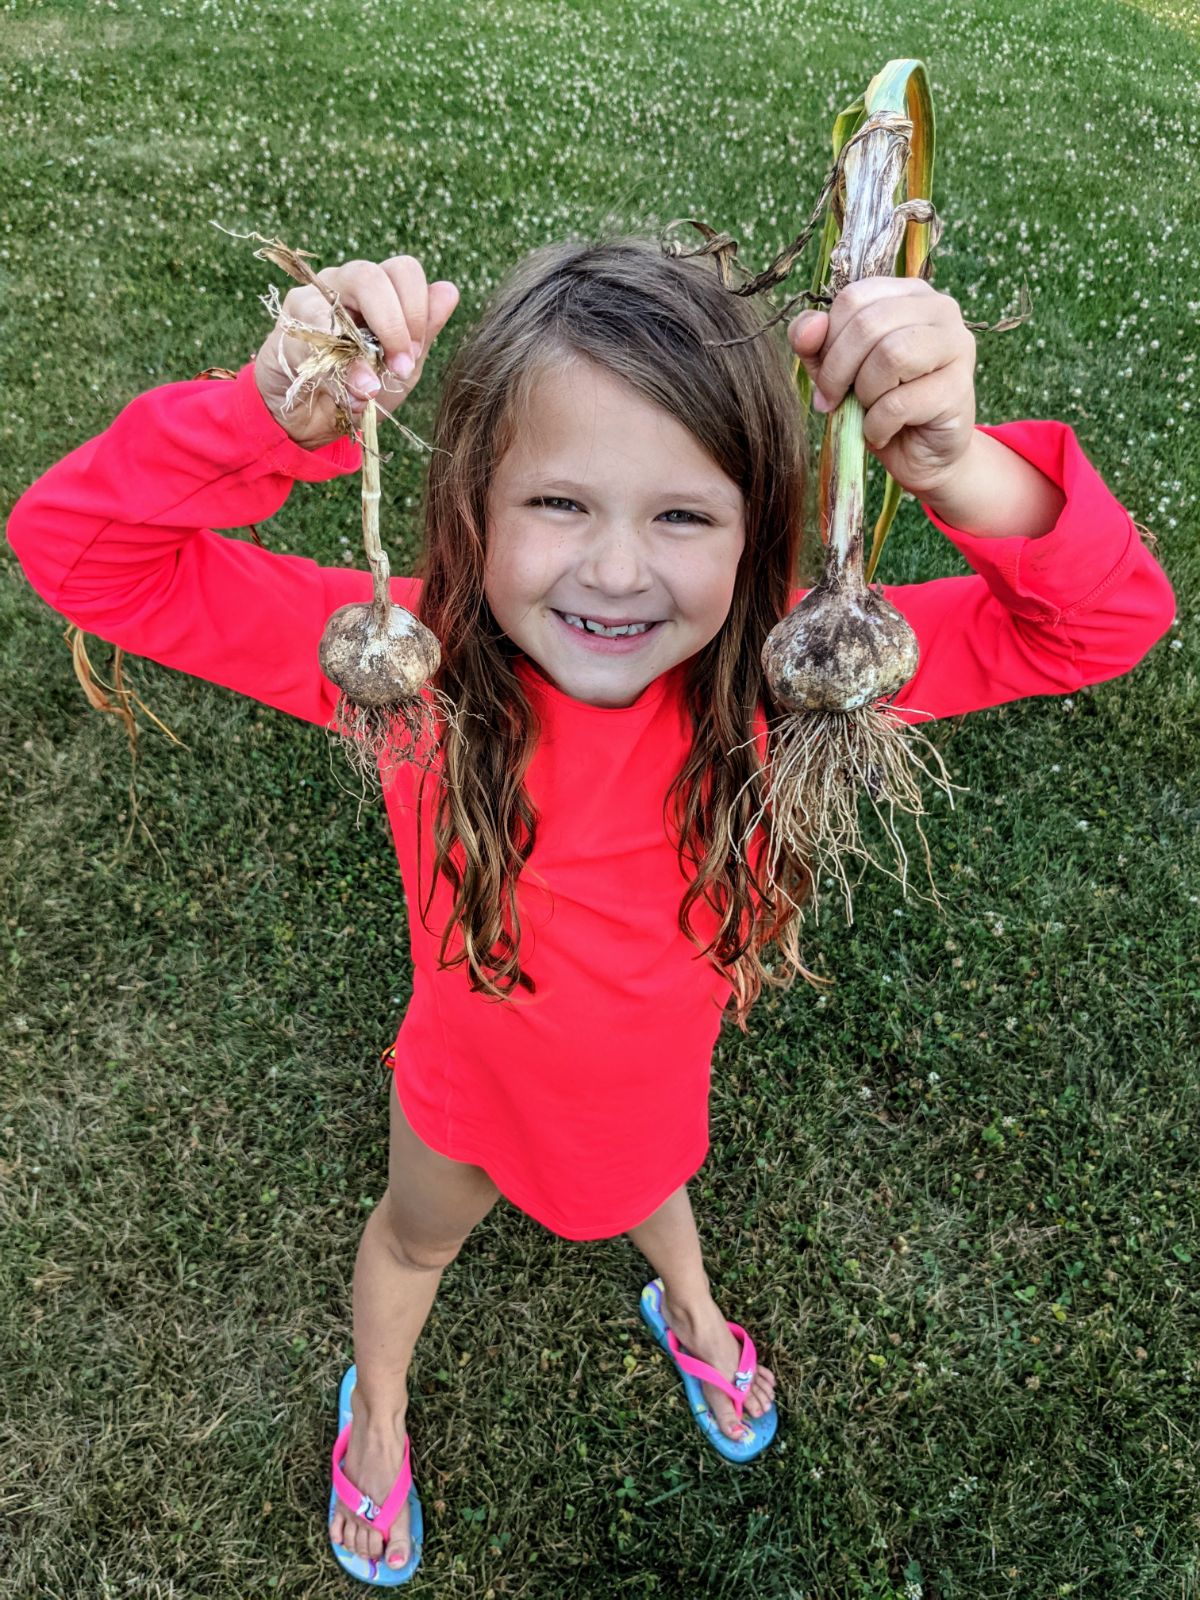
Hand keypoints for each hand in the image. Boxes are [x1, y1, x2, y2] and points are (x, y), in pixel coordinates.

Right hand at [254, 255, 459, 449]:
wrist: (314, 417)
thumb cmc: (360, 385)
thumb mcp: (401, 364)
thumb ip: (424, 330)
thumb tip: (449, 291)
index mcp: (378, 289)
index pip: (403, 271)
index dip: (417, 309)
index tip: (416, 354)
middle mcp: (344, 283)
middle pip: (373, 275)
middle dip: (395, 323)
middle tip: (401, 366)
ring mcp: (313, 296)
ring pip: (340, 296)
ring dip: (366, 343)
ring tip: (374, 385)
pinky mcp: (290, 322)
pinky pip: (315, 331)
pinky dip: (337, 366)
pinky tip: (352, 391)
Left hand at [788, 277, 976, 498]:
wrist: (923, 454)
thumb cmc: (881, 404)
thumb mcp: (837, 370)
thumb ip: (815, 343)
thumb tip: (811, 325)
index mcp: (908, 293)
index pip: (854, 297)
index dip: (827, 340)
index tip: (825, 376)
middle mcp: (939, 308)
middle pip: (869, 324)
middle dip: (838, 370)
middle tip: (832, 401)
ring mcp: (956, 345)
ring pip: (891, 355)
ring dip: (864, 393)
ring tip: (867, 411)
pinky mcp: (959, 387)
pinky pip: (900, 402)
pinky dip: (877, 425)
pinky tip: (882, 432)